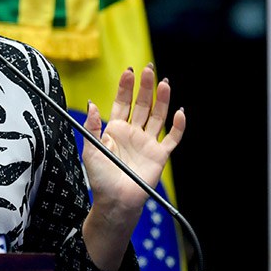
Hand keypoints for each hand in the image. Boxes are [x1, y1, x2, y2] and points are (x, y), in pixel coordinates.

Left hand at [80, 64, 184, 270]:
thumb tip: (92, 104)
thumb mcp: (90, 150)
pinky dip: (178, 126)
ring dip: (162, 100)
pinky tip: (180, 112)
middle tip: (150, 69)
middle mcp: (133, 133)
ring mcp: (147, 143)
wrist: (115, 201)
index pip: (122, 103)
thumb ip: (92, 127)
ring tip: (164, 83)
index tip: (129, 71)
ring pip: (157, 116)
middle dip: (145, 87)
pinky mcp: (160, 155)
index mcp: (115, 130)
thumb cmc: (100, 178)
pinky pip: (172, 138)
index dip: (126, 88)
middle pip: (142, 105)